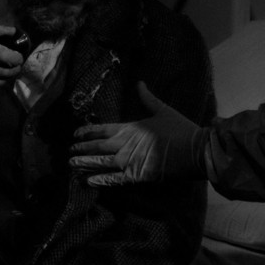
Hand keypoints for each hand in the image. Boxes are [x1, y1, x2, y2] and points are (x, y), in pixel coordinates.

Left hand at [71, 83, 204, 186]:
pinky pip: (115, 180)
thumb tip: (140, 82)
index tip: (75, 134)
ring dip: (85, 164)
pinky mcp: (137, 176)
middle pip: (97, 146)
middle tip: (68, 152)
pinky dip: (101, 181)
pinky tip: (89, 182)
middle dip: (82, 149)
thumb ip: (148, 98)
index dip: (86, 132)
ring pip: (101, 163)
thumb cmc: (180, 129)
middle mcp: (125, 145)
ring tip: (71, 165)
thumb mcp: (163, 110)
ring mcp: (130, 161)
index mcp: (130, 128)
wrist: (195, 150)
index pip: (101, 129)